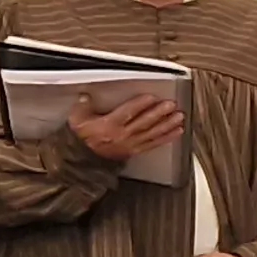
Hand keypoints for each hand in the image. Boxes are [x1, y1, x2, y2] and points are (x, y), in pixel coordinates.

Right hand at [69, 94, 183, 163]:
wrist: (82, 160)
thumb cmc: (81, 138)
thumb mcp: (77, 119)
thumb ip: (83, 106)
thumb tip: (86, 95)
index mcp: (109, 125)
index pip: (128, 113)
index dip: (140, 104)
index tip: (152, 97)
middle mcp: (122, 135)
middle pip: (144, 122)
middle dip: (159, 113)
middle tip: (171, 104)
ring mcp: (131, 144)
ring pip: (152, 133)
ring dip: (167, 124)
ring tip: (179, 116)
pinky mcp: (136, 150)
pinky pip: (154, 144)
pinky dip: (167, 137)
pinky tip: (177, 131)